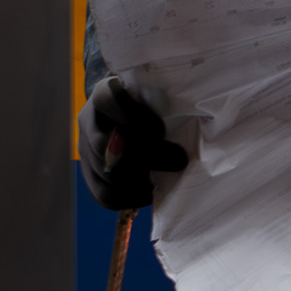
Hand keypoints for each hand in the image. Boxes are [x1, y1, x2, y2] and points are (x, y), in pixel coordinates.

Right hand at [83, 79, 187, 210]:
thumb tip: (204, 116)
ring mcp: (86, 150)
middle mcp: (89, 121)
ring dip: (140, 180)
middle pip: (106, 146)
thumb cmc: (155, 103)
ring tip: (166, 177)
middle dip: (148, 156)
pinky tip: (151, 191)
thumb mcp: (159, 93)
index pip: (109, 102)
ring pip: (106, 174)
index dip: (136, 119)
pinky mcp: (91, 176)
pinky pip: (105, 196)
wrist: (132, 115)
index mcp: (104, 93)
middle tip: (179, 160)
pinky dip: (131, 198)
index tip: (162, 130)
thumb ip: (171, 99)